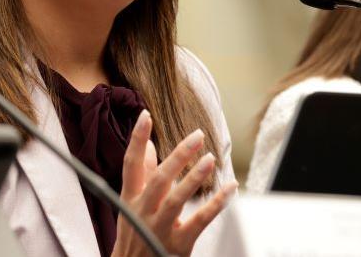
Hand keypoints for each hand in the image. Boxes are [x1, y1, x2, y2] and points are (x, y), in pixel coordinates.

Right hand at [112, 110, 237, 256]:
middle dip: (177, 156)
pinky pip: (200, 221)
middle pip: (158, 180)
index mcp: (131, 198)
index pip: (131, 164)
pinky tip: (230, 188)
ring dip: (194, 178)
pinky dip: (216, 204)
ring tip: (210, 159)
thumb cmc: (136, 232)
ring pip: (176, 200)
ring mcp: (159, 229)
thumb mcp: (133, 203)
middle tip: (197, 135)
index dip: (136, 139)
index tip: (145, 115)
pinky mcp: (178, 244)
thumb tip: (147, 145)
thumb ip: (143, 175)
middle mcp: (143, 212)